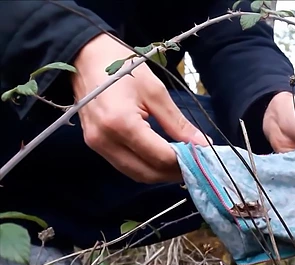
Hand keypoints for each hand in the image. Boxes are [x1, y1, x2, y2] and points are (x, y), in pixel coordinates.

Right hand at [71, 33, 209, 183]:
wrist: (87, 57)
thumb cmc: (123, 68)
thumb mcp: (156, 92)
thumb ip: (178, 123)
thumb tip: (202, 144)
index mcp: (121, 123)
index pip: (160, 156)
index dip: (185, 162)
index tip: (204, 158)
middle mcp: (105, 140)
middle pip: (148, 173)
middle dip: (174, 172)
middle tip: (197, 164)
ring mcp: (96, 145)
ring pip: (136, 174)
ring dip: (161, 174)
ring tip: (182, 163)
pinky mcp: (94, 145)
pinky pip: (125, 166)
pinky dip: (146, 167)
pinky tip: (162, 158)